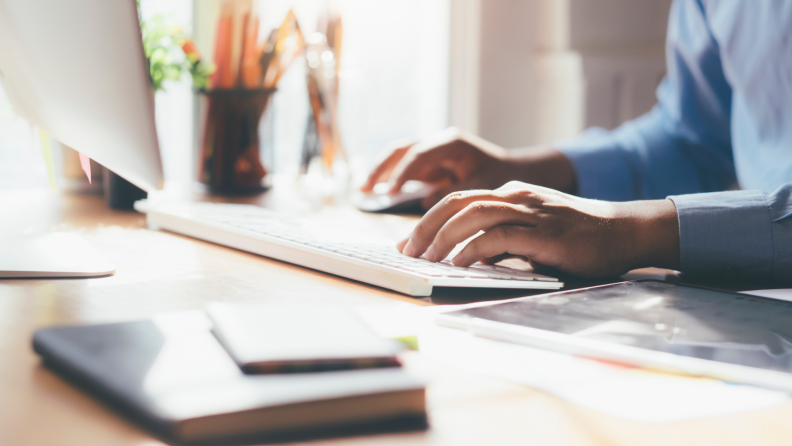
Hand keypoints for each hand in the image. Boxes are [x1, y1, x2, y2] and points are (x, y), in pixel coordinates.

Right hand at [361, 127, 576, 209]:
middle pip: (401, 150)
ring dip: (381, 172)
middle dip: (381, 168)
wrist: (512, 173)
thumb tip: (424, 204)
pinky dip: (391, 180)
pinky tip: (379, 194)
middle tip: (365, 188)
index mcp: (451, 144)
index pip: (419, 154)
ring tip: (364, 191)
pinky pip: (405, 169)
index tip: (390, 192)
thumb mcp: (480, 189)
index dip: (402, 173)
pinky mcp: (430, 165)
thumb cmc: (500, 179)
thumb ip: (453, 195)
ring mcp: (433, 152)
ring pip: (399, 157)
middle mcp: (439, 143)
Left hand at [398, 181, 680, 277]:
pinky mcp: (543, 232)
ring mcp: (529, 211)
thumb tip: (468, 257)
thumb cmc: (579, 238)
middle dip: (425, 226)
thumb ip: (502, 240)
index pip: (459, 201)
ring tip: (425, 258)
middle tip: (406, 250)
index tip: (410, 242)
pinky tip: (458, 263)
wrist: (624, 232)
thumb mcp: (533, 234)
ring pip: (472, 215)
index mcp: (511, 195)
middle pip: (457, 203)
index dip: (429, 220)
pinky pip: (498, 236)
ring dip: (443, 237)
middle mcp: (516, 197)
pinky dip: (473, 249)